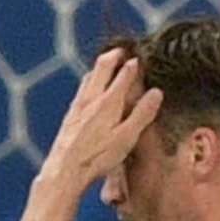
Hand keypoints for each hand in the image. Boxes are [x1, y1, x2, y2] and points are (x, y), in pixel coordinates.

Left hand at [39, 47, 160, 197]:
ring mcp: (78, 105)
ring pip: (89, 75)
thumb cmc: (98, 157)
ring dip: (101, 66)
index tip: (142, 58)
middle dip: (115, 55)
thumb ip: (142, 113)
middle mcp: (92, 98)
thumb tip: (156, 92)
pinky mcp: (70, 114)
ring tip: (108, 63)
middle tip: (124, 51)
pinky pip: (81, 89)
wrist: (64, 169)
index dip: (135, 63)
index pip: (125, 73)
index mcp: (109, 101)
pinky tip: (90, 88)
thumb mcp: (127, 137)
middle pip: (103, 66)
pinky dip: (90, 79)